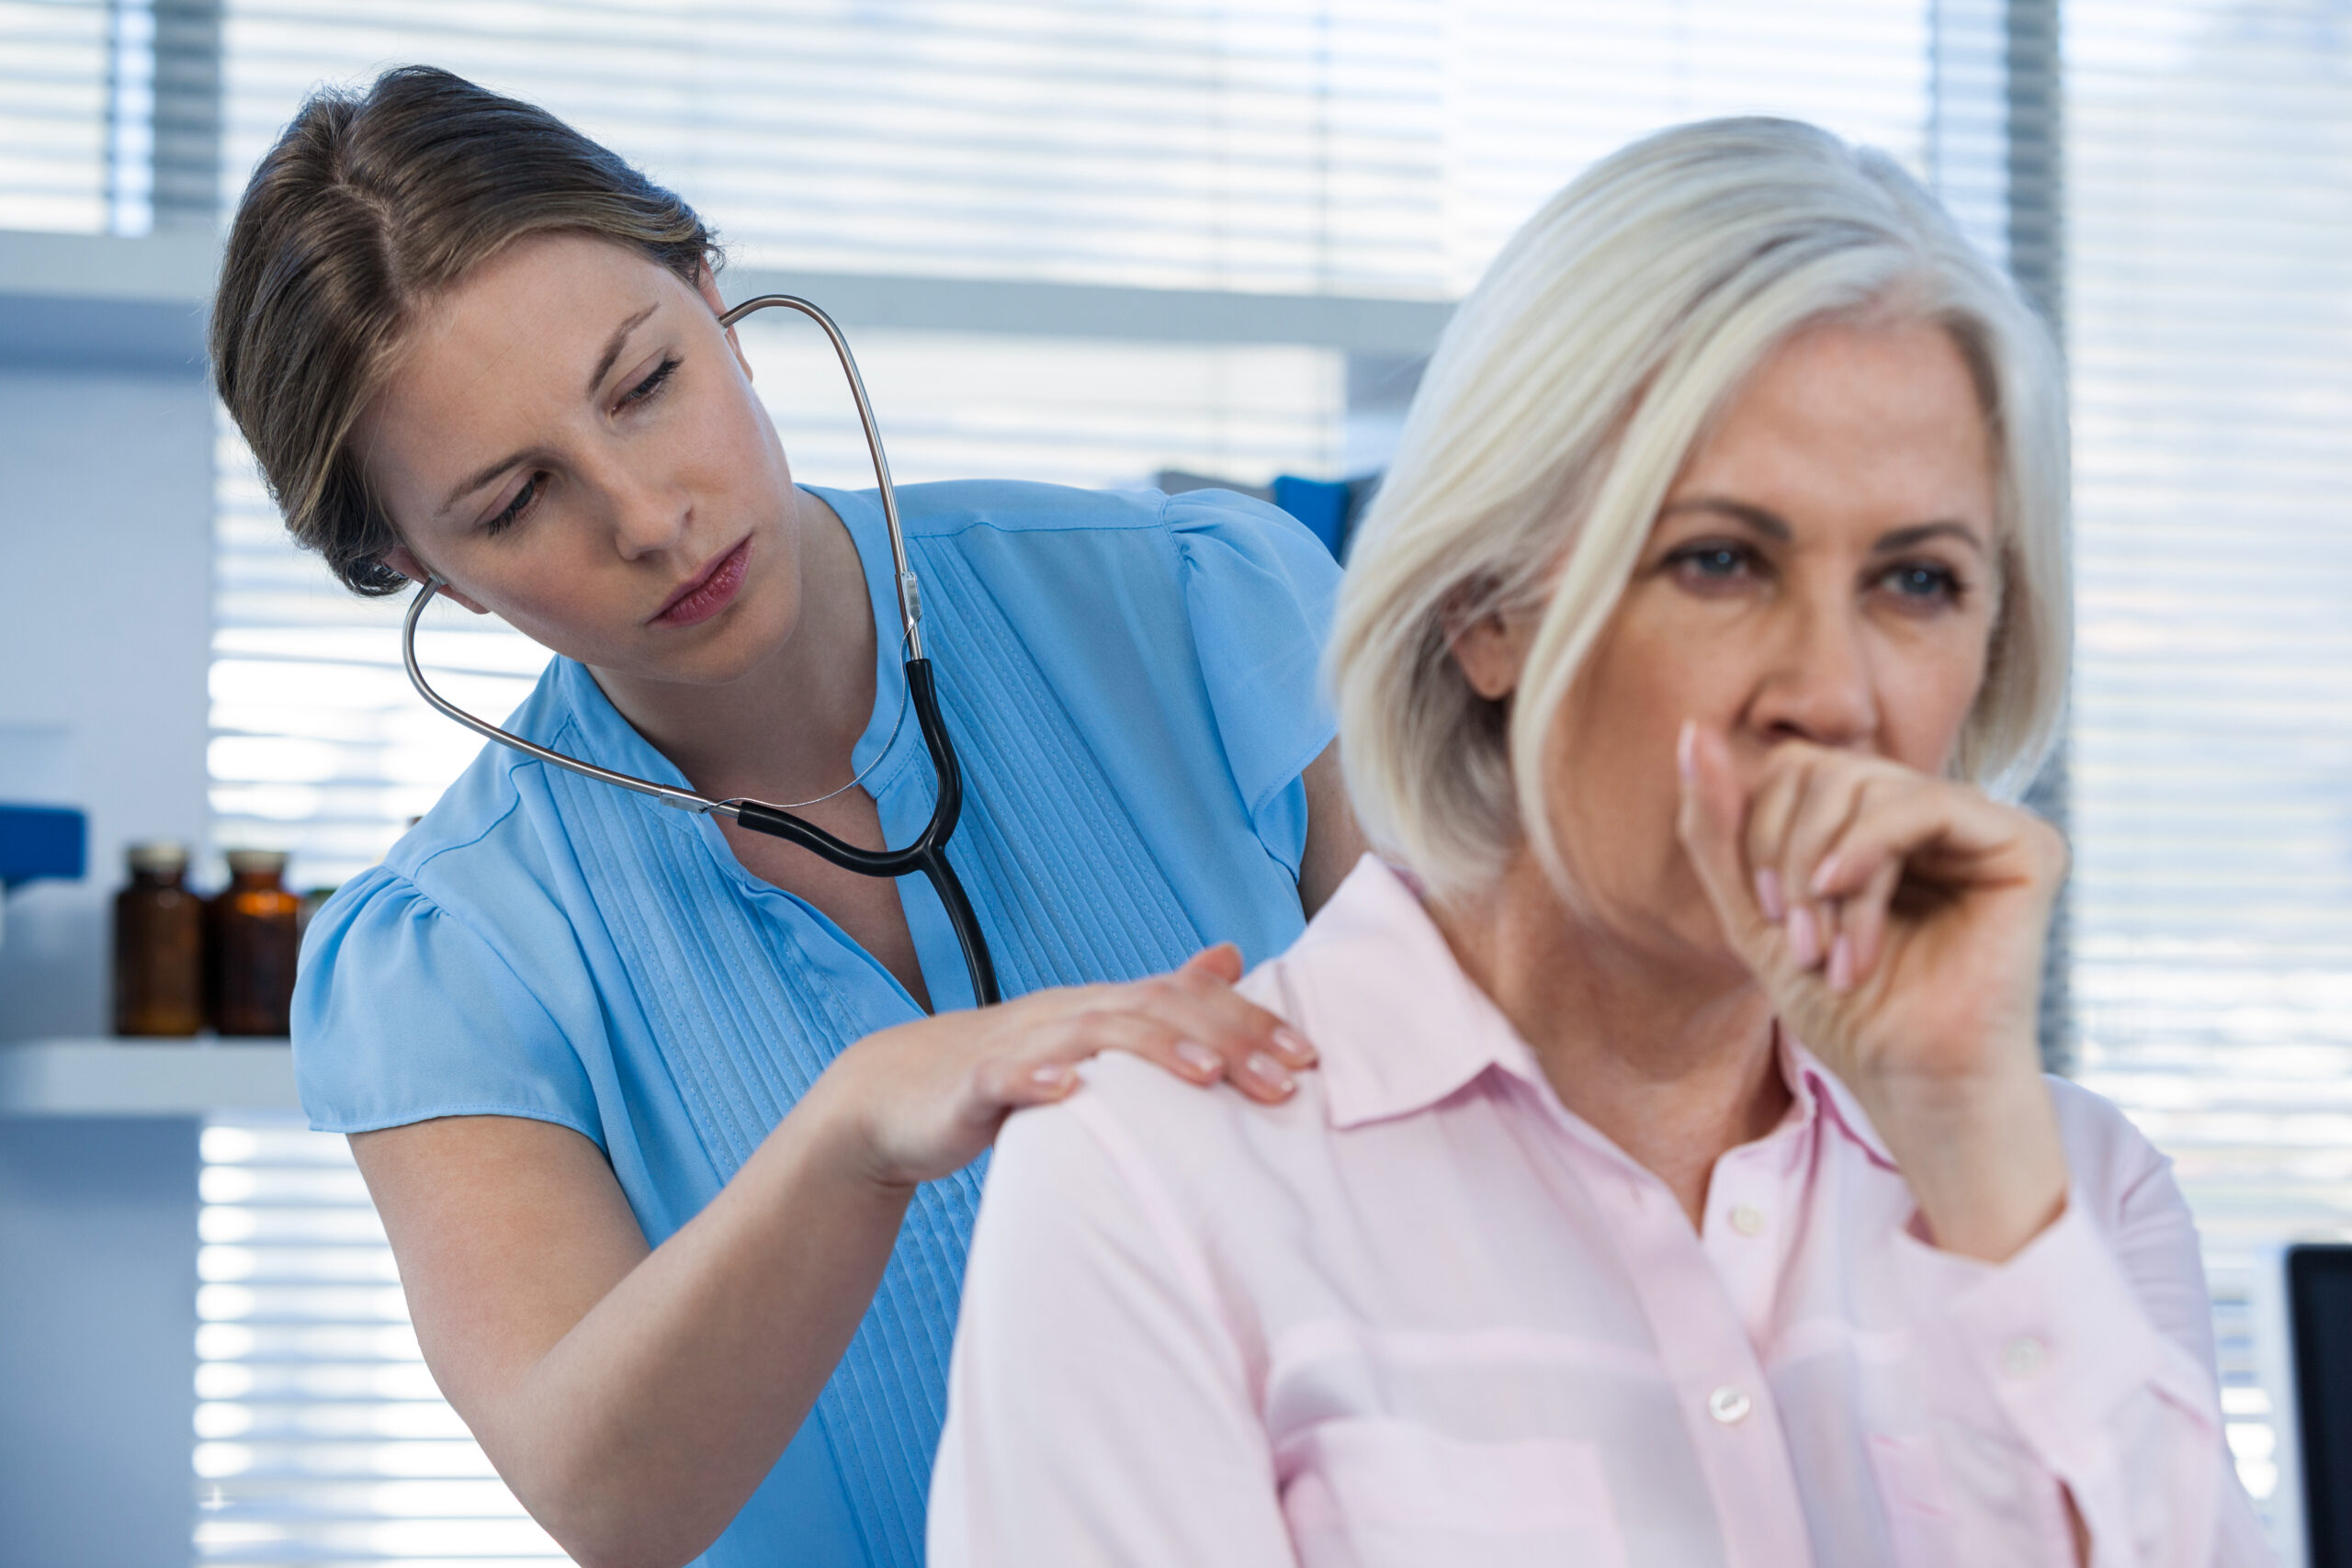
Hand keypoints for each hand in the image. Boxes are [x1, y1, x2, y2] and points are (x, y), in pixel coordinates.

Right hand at [805, 944, 1314, 1191]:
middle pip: (1156, 1010)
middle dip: (1227, 1040)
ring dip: (1155, 1052)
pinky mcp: (973, 1085)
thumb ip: (1160, 1003)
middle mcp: (1070, 1015)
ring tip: (1208, 1077)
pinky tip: (1070, 1092)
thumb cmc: (1006, 1071)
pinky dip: (1037, 1080)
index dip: (1250, 1022)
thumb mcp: (1091, 1034)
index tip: (1310, 1057)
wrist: (893, 1096)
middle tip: (1288, 1081)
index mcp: (1103, 1008)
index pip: (1188, 999)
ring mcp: (1021, 1046)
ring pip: (1094, 1035)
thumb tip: (1230, 957)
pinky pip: (1005, 1077)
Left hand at [1675, 720, 2069, 1260]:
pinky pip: (1926, 803)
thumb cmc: (1844, 1010)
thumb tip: (1690, 729)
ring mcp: (1980, 823)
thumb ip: (1717, 825)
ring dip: (1823, 870)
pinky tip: (1843, 895)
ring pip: (1866, 782)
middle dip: (1786, 853)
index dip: (1758, 831)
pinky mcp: (2024, 844)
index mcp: (1874, 822)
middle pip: (1823, 768)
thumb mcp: (1753, 914)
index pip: (1794, 769)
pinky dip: (1869, 848)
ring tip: (1827, 949)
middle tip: (1797, 941)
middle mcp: (1930, 811)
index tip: (1764, 918)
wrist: (1912, 1083)